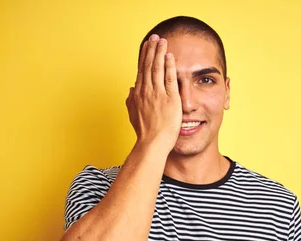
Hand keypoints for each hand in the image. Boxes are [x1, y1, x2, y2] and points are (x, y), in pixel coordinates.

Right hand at [126, 34, 181, 152]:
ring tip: (162, 41)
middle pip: (148, 66)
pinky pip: (168, 79)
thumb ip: (131, 101)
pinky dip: (168, 66)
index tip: (146, 46)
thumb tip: (130, 90)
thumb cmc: (145, 133)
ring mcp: (157, 95)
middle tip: (154, 37)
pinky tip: (169, 56)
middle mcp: (146, 92)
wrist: (152, 144)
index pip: (141, 71)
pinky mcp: (169, 99)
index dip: (144, 57)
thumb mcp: (134, 115)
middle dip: (151, 50)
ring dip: (159, 53)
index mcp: (138, 94)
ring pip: (157, 68)